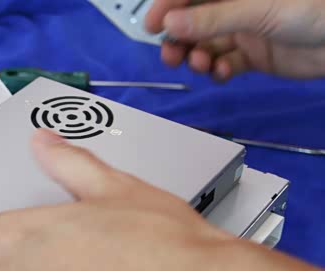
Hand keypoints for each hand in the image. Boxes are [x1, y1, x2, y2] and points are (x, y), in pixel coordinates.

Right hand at [145, 0, 324, 79]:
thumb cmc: (313, 9)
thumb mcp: (259, 10)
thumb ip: (212, 19)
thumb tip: (170, 25)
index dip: (169, 7)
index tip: (152, 26)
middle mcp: (237, 6)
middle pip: (195, 22)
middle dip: (180, 39)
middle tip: (171, 56)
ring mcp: (246, 30)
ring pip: (207, 44)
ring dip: (197, 57)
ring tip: (201, 65)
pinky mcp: (254, 54)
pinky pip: (225, 63)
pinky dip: (219, 70)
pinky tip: (222, 73)